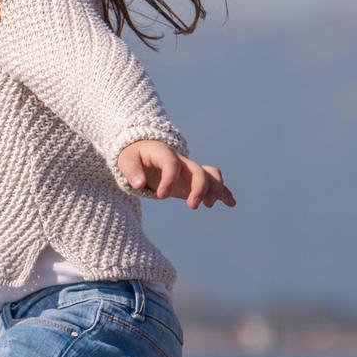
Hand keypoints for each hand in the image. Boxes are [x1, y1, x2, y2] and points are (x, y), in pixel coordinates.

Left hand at [115, 138, 234, 208]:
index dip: (169, 179)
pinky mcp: (193, 180)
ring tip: (209, 205)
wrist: (143, 150)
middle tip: (192, 206)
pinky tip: (230, 203)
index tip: (161, 196)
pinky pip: (213, 182)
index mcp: (164, 153)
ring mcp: (189, 170)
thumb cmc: (134, 156)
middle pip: (197, 170)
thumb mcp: (126, 160)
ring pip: (210, 174)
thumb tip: (139, 183)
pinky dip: (223, 192)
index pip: (171, 163)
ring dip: (215, 189)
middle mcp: (181, 160)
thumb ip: (131, 171)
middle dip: (199, 188)